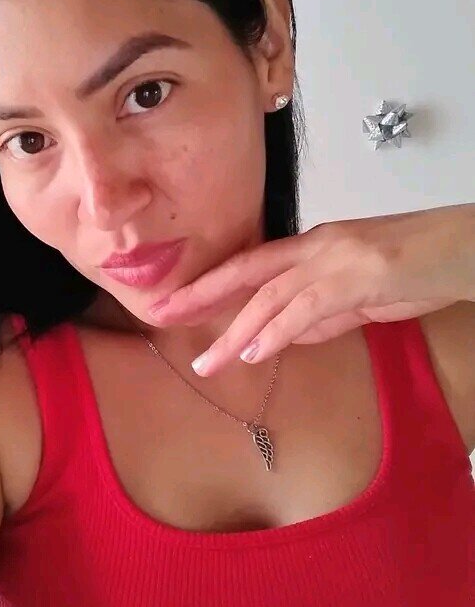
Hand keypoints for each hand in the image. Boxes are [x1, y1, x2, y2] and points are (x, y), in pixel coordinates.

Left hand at [146, 204, 472, 376]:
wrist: (465, 250)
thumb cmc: (420, 268)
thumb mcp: (361, 296)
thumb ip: (321, 315)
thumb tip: (281, 338)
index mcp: (315, 245)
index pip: (250, 263)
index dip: (211, 282)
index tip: (177, 300)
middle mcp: (317, 246)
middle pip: (246, 270)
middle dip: (200, 294)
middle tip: (161, 316)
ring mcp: (336, 258)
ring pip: (270, 294)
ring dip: (235, 330)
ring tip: (206, 361)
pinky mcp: (360, 275)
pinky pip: (307, 307)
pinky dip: (277, 331)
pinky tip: (253, 351)